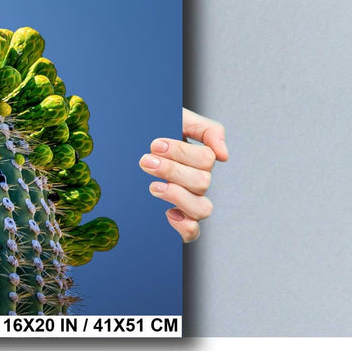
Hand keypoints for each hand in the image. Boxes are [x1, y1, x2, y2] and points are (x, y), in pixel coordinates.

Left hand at [141, 108, 227, 242]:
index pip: (206, 159)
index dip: (182, 153)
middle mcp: (197, 180)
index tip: (155, 144)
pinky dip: (185, 226)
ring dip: (178, 196)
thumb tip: (224, 155)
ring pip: (203, 208)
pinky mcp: (178, 218)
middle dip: (171, 170)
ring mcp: (189, 200)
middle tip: (146, 161)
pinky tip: (168, 213)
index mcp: (199, 157)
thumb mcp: (178, 118)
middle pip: (202, 182)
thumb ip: (207, 129)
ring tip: (153, 186)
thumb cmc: (153, 129)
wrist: (127, 139)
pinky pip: (193, 232)